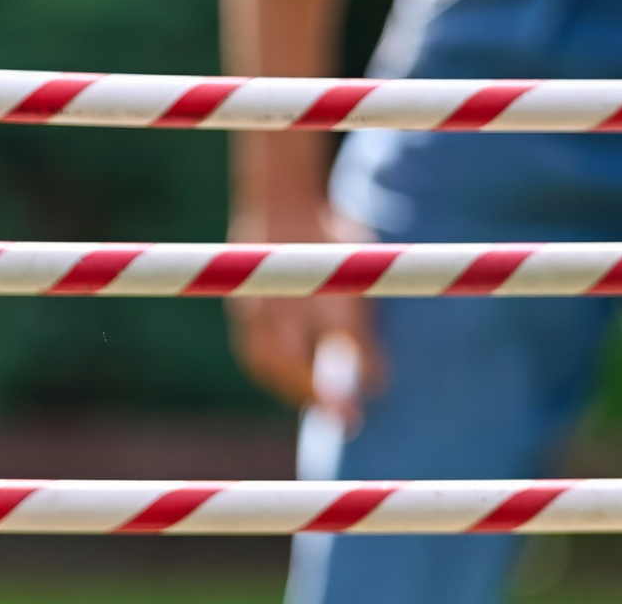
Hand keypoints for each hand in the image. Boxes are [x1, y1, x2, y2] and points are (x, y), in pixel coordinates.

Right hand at [224, 203, 383, 429]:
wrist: (282, 201)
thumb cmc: (331, 235)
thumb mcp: (359, 260)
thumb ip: (366, 315)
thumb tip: (377, 377)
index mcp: (322, 275)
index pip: (345, 332)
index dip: (364, 364)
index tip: (378, 386)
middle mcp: (286, 291)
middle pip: (297, 356)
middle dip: (321, 393)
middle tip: (349, 420)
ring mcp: (259, 301)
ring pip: (270, 361)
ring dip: (296, 390)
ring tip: (323, 408)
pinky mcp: (242, 309)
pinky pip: (255, 355)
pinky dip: (276, 376)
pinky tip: (296, 388)